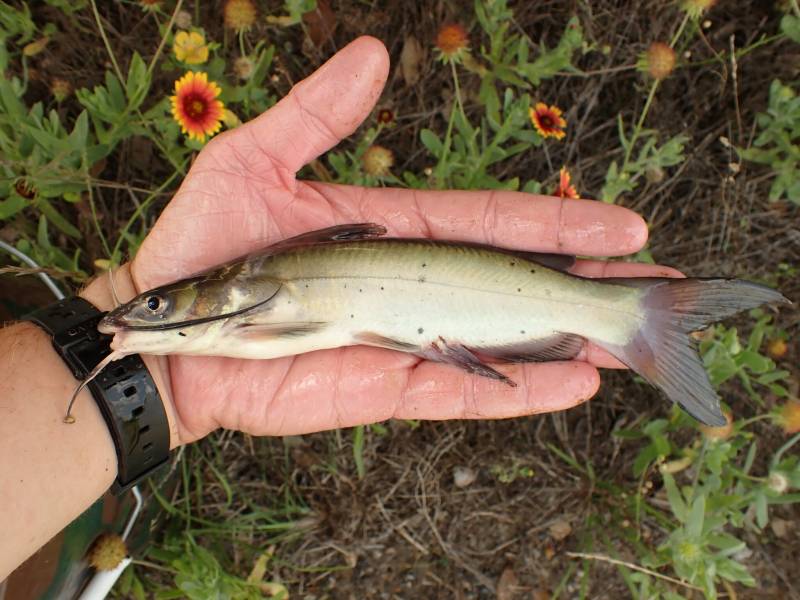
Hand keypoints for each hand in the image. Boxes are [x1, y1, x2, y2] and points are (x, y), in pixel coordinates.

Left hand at [105, 37, 675, 444]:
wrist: (170, 331)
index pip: (491, 222)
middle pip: (510, 282)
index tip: (619, 226)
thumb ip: (318, 113)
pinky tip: (568, 383)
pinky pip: (457, 391)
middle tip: (651, 283)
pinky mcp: (380, 388)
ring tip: (624, 343)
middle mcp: (409, 288)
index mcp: (394, 233)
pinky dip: (513, 391)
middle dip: (581, 283)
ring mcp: (400, 341)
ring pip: (496, 342)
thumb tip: (376, 54)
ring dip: (562, 342)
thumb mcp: (254, 158)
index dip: (555, 222)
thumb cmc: (205, 245)